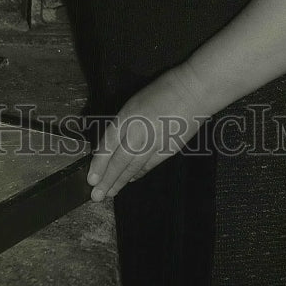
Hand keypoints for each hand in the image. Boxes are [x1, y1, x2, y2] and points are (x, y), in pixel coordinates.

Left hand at [87, 64, 210, 201]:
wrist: (194, 91)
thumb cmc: (164, 89)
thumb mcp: (135, 102)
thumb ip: (123, 123)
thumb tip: (111, 144)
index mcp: (129, 116)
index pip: (109, 144)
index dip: (99, 163)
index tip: (91, 179)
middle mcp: (140, 132)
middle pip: (120, 161)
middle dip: (107, 180)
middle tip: (97, 196)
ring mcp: (155, 143)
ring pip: (134, 167)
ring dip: (121, 181)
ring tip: (110, 193)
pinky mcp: (169, 150)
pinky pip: (149, 165)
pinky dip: (138, 174)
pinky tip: (131, 180)